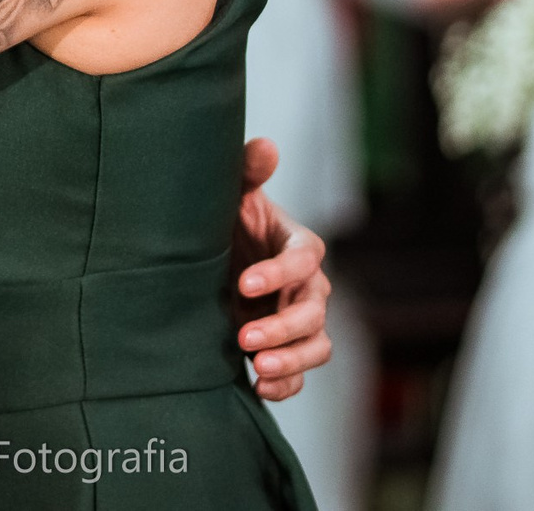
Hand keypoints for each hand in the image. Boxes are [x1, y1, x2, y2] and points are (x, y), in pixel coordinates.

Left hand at [230, 137, 332, 398]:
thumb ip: (248, 170)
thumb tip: (265, 146)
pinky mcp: (289, 350)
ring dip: (292, 361)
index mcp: (299, 245)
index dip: (279, 272)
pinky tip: (258, 388)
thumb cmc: (229, 220)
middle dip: (282, 327)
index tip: (243, 284)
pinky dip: (287, 386)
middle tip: (243, 337)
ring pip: (318, 346)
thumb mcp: (234, 193)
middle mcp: (308, 285)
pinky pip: (302, 375)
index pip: (306, 258)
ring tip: (258, 368)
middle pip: (314, 311)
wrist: (215, 259)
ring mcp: (301, 320)